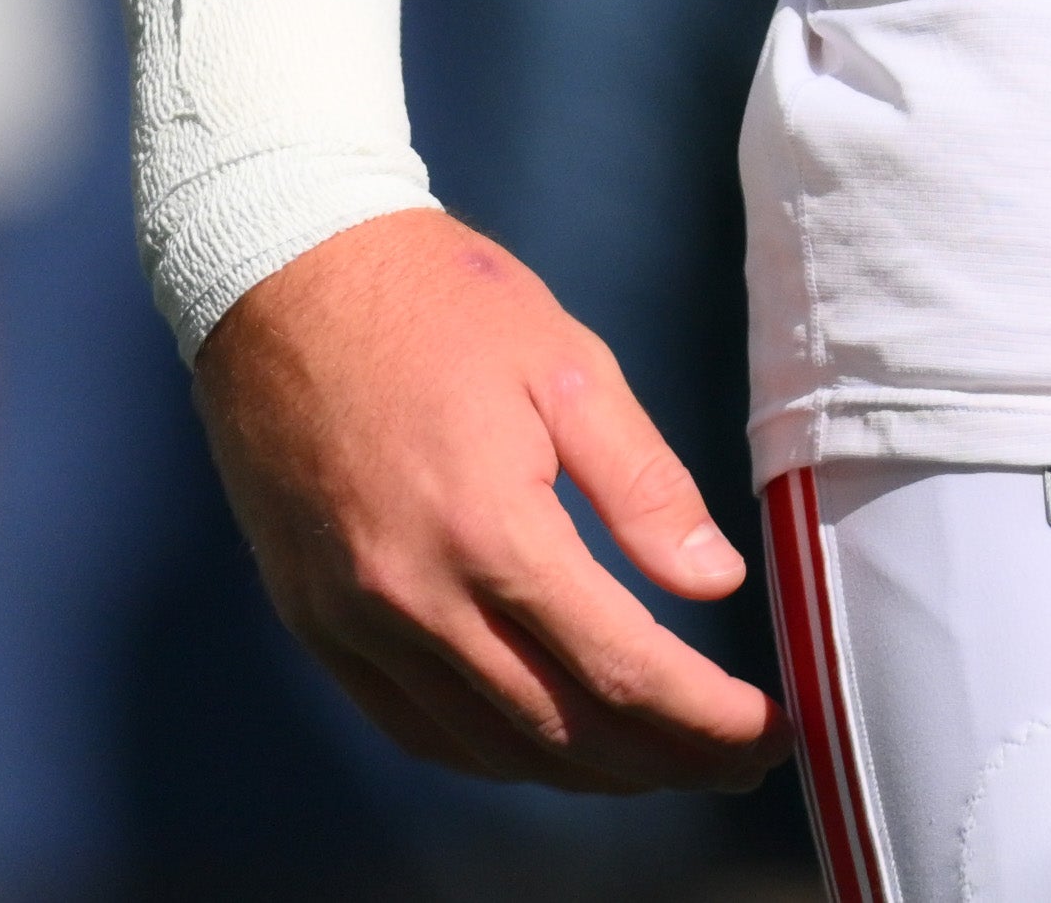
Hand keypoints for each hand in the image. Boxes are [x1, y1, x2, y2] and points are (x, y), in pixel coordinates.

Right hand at [191, 209, 777, 793]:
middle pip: (562, 729)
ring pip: (489, 747)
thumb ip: (644, 485)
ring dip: (587, 775)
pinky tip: (549, 746)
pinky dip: (494, 755)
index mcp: (491, 529)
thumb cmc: (436, 302)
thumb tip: (715, 581)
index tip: (769, 732)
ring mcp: (353, 622)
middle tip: (737, 763)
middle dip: (665, 761)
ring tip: (662, 762)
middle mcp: (415, 598)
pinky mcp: (315, 624)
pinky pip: (414, 728)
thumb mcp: (569, 364)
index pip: (622, 668)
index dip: (705, 719)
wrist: (282, 275)